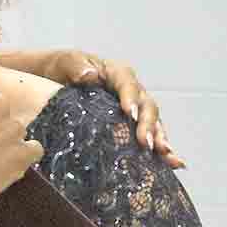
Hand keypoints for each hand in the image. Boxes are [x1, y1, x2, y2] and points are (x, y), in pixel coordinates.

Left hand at [48, 51, 184, 169]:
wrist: (53, 80)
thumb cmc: (61, 69)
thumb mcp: (64, 62)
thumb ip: (75, 66)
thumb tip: (90, 75)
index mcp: (116, 73)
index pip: (128, 84)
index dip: (131, 98)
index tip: (129, 114)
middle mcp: (130, 91)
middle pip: (146, 106)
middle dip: (148, 125)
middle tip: (147, 143)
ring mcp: (133, 109)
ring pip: (153, 124)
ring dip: (160, 140)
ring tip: (168, 156)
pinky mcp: (130, 126)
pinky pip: (147, 137)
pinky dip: (159, 151)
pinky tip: (173, 164)